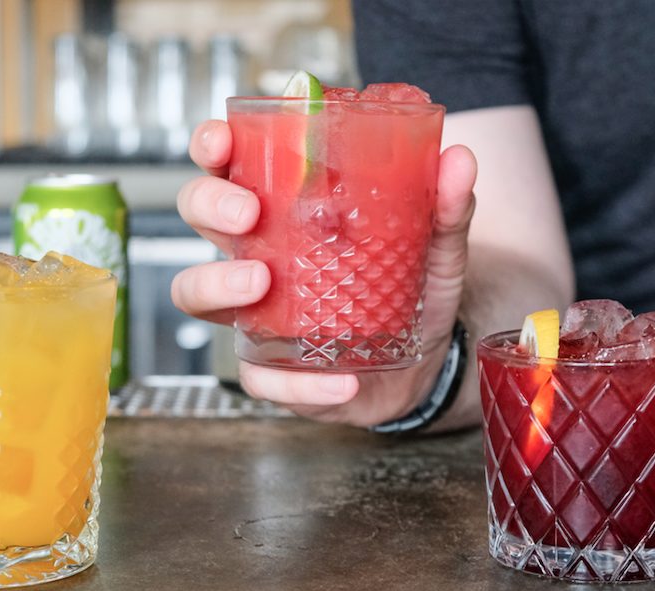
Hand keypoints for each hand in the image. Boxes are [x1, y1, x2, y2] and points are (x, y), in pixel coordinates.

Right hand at [172, 120, 477, 426]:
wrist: (422, 365)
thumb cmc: (408, 290)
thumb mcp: (434, 246)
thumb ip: (445, 207)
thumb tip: (459, 160)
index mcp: (284, 209)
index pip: (230, 165)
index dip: (211, 146)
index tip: (221, 141)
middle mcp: (256, 254)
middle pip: (198, 215)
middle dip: (211, 206)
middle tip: (249, 214)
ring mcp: (255, 314)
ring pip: (195, 292)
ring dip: (218, 284)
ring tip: (261, 284)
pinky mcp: (271, 371)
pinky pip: (260, 379)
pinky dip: (298, 384)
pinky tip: (340, 381)